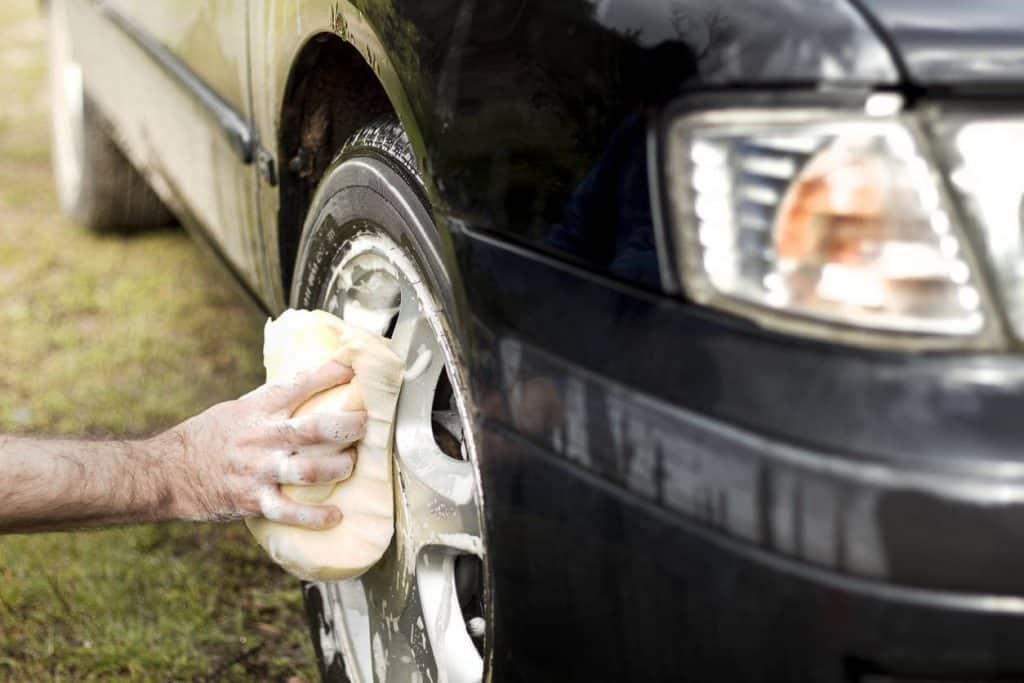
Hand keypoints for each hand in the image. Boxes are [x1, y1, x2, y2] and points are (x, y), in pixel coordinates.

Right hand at [166, 359, 364, 528]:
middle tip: (366, 422)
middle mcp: (261, 438)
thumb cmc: (209, 436)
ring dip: (339, 467)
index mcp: (257, 409)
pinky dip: (315, 517)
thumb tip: (313, 386)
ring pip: (309, 470)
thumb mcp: (238, 409)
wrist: (168, 472)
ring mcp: (258, 471)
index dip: (328, 374)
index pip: (297, 385)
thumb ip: (273, 403)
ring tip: (352, 463)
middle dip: (347, 425)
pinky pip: (290, 511)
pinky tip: (336, 516)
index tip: (352, 367)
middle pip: (314, 429)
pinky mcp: (253, 501)